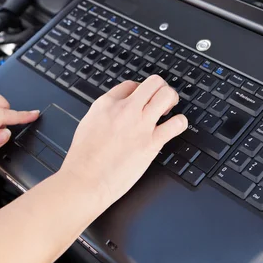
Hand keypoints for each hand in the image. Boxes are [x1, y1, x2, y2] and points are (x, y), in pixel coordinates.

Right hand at [61, 76, 187, 207]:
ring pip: (167, 95)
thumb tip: (116, 110)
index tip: (141, 100)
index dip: (139, 91)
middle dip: (160, 88)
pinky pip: (177, 123)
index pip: (131, 85)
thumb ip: (104, 113)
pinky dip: (180, 123)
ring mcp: (140, 124)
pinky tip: (174, 127)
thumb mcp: (88, 124)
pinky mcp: (152, 142)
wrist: (85, 180)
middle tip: (160, 100)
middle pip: (153, 82)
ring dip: (171, 100)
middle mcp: (125, 110)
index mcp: (106, 104)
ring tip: (169, 109)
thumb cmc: (83, 159)